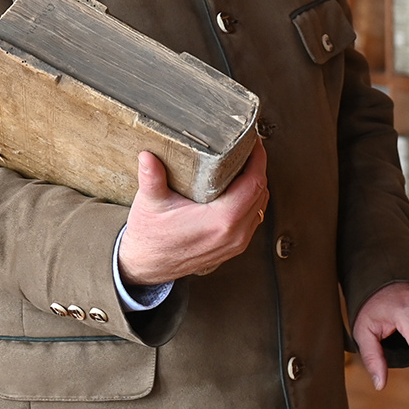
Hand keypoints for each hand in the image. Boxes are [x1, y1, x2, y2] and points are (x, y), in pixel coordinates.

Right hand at [117, 140, 267, 286]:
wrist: (147, 266)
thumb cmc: (149, 236)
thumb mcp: (150, 202)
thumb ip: (151, 177)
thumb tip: (147, 155)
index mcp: (220, 221)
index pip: (253, 183)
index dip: (257, 159)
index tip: (254, 142)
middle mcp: (235, 235)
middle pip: (261, 193)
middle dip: (257, 167)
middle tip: (248, 147)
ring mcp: (236, 244)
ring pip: (260, 206)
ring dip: (256, 184)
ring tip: (244, 164)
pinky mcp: (233, 247)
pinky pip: (253, 219)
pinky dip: (251, 200)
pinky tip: (239, 188)